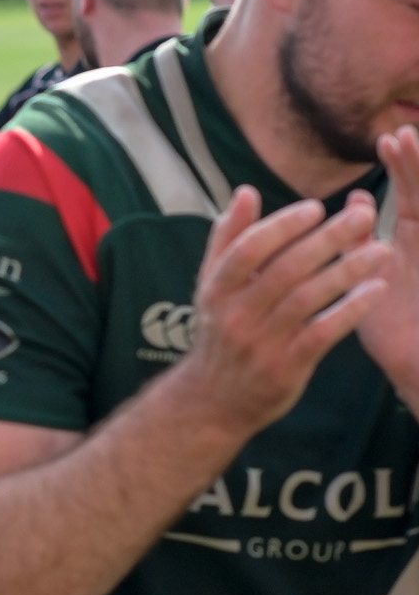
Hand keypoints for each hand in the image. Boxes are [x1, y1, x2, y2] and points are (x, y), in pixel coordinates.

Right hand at [181, 186, 389, 432]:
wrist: (212, 401)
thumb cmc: (221, 334)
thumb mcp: (212, 287)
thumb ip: (228, 239)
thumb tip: (245, 193)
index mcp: (216, 290)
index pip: (247, 249)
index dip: (282, 226)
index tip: (316, 207)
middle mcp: (235, 315)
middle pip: (284, 270)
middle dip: (327, 239)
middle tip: (364, 216)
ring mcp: (260, 343)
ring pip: (307, 299)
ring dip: (347, 271)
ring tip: (382, 250)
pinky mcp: (285, 368)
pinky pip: (322, 334)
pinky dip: (350, 311)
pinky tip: (375, 290)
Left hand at [356, 127, 418, 397]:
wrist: (418, 369)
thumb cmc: (395, 326)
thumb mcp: (370, 275)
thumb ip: (360, 238)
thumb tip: (357, 197)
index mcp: (417, 238)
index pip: (414, 191)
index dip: (403, 165)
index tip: (386, 139)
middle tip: (404, 134)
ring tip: (414, 151)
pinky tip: (418, 205)